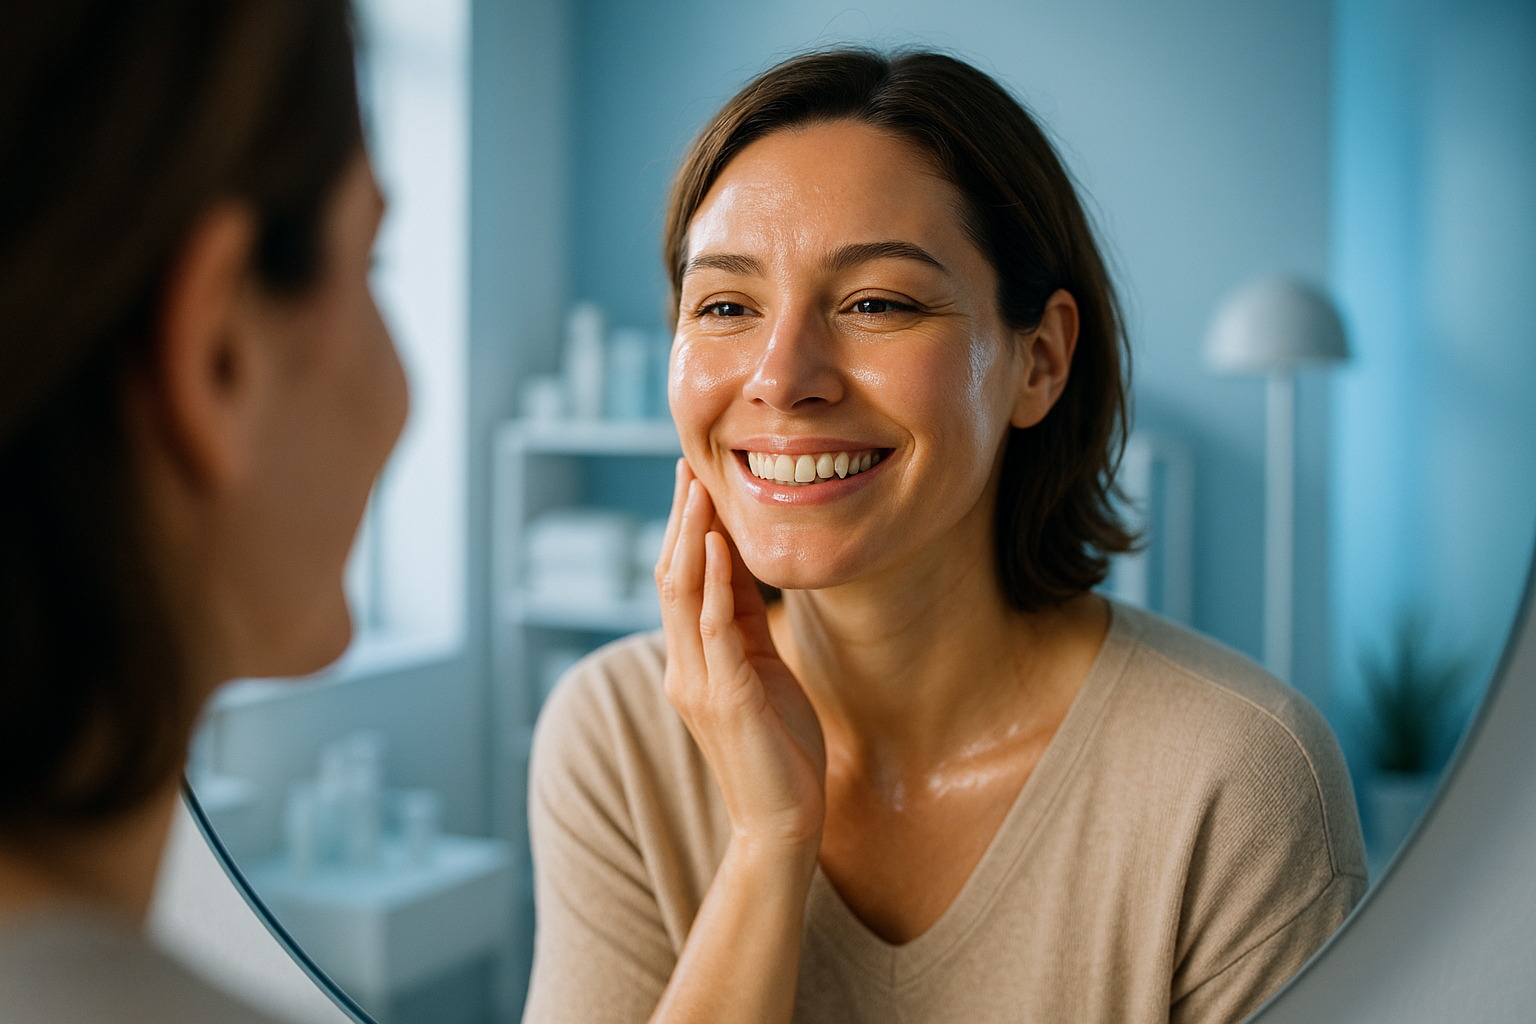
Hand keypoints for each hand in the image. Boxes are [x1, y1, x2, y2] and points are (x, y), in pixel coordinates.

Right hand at [655, 459, 826, 853]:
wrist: (782, 820)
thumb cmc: (780, 747)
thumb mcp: (763, 669)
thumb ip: (744, 623)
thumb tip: (741, 569)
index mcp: (693, 660)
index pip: (682, 580)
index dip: (687, 528)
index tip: (695, 478)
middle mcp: (684, 666)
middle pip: (670, 576)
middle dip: (681, 519)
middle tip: (689, 465)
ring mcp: (698, 682)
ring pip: (681, 594)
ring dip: (690, 536)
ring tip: (700, 488)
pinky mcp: (724, 696)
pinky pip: (712, 628)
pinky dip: (712, 582)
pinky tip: (716, 545)